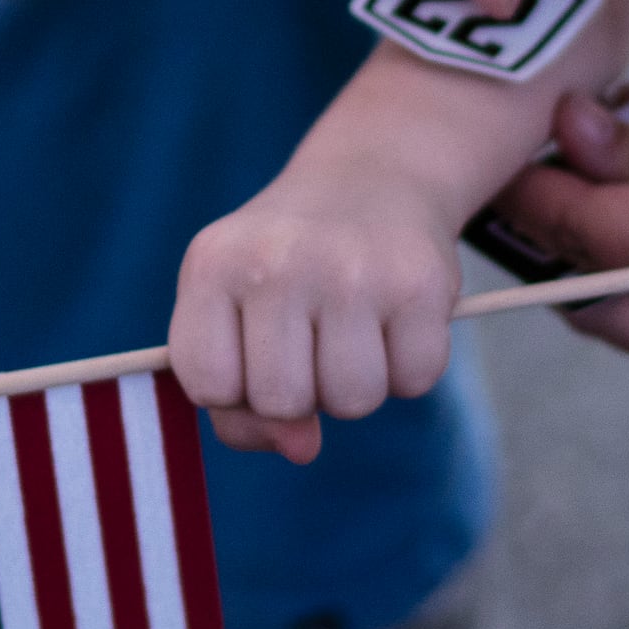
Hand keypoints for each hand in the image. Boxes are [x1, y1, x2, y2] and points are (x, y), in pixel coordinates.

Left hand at [168, 164, 466, 464]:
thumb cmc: (286, 268)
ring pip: (353, 402)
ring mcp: (352, 271)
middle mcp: (278, 262)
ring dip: (357, 386)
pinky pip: (414, 381)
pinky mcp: (419, 283)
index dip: (235, 392)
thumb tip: (301, 448)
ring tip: (353, 331)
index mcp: (213, 267)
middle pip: (283, 402)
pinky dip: (408, 367)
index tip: (252, 355)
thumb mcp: (235, 312)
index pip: (209, 386)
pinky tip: (395, 320)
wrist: (370, 179)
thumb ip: (240, 403)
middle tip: (312, 341)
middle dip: (302, 394)